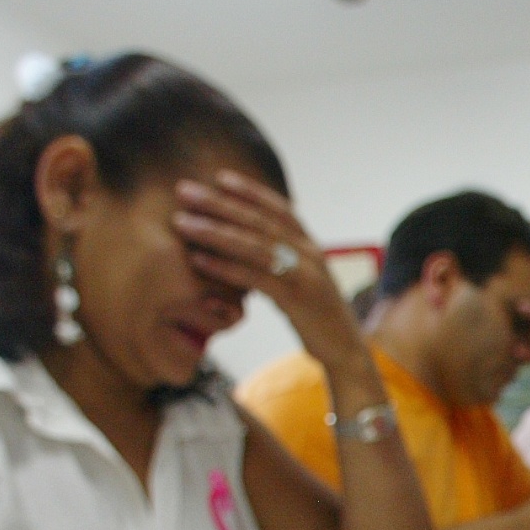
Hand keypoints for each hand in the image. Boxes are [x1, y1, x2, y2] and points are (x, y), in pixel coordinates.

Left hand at [174, 172, 359, 369]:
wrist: (347, 352)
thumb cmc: (319, 320)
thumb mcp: (302, 284)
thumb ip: (282, 264)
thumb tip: (250, 252)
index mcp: (312, 247)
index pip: (279, 209)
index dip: (250, 192)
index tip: (219, 177)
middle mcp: (310, 254)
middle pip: (259, 221)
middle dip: (220, 203)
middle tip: (185, 191)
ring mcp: (305, 275)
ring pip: (253, 246)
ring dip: (214, 232)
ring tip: (182, 223)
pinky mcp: (297, 299)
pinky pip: (255, 278)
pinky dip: (225, 267)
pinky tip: (198, 260)